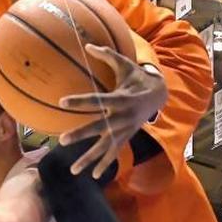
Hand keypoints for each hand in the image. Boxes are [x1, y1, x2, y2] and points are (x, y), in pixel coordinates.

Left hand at [57, 44, 167, 178]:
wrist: (159, 95)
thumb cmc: (137, 77)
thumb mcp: (125, 64)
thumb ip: (107, 55)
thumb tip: (87, 45)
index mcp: (120, 98)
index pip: (97, 100)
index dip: (80, 101)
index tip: (62, 102)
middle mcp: (122, 117)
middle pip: (98, 127)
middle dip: (81, 134)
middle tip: (62, 140)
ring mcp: (124, 130)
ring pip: (105, 147)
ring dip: (89, 159)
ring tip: (73, 170)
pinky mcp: (126, 137)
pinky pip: (114, 153)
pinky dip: (104, 164)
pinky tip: (93, 176)